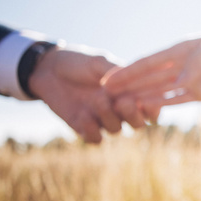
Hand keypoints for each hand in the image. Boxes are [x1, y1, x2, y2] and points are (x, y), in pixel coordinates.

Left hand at [29, 45, 147, 143]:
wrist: (47, 68)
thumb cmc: (78, 61)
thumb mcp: (99, 62)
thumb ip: (119, 73)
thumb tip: (137, 82)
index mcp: (129, 92)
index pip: (149, 107)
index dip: (153, 108)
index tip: (146, 102)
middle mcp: (118, 109)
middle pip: (138, 124)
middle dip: (134, 115)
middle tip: (124, 102)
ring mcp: (102, 119)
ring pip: (116, 130)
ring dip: (109, 116)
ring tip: (97, 99)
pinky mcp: (84, 127)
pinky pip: (95, 139)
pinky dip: (92, 130)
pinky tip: (83, 116)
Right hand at [103, 36, 200, 113]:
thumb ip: (198, 62)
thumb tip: (180, 82)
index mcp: (180, 49)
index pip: (149, 62)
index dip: (128, 71)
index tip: (107, 78)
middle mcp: (180, 66)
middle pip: (148, 78)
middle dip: (126, 86)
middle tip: (103, 96)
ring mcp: (189, 81)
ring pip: (159, 91)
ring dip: (140, 97)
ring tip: (119, 105)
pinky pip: (177, 101)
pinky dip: (162, 105)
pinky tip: (146, 110)